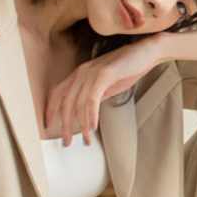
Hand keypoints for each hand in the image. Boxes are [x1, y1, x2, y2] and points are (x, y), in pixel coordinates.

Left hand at [47, 34, 164, 145]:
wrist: (146, 53)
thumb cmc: (128, 68)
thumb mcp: (106, 85)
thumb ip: (94, 97)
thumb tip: (86, 114)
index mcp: (79, 74)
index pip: (58, 93)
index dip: (51, 111)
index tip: (50, 127)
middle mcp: (81, 72)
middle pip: (66, 102)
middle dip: (65, 125)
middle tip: (67, 143)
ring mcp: (91, 72)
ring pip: (79, 103)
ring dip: (81, 125)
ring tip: (86, 141)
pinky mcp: (104, 74)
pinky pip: (92, 98)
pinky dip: (91, 114)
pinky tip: (93, 127)